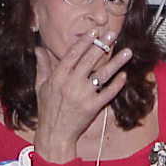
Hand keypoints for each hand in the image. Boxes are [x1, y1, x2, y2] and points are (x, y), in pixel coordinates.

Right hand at [33, 30, 131, 162]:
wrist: (54, 134)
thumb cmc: (47, 109)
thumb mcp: (40, 86)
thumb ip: (42, 66)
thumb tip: (38, 48)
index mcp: (58, 76)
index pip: (73, 54)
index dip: (85, 41)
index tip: (95, 31)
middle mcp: (71, 83)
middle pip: (89, 60)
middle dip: (102, 45)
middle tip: (113, 33)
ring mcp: (83, 95)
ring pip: (103, 75)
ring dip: (116, 62)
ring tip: (127, 52)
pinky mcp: (93, 107)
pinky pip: (108, 93)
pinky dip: (117, 85)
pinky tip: (123, 76)